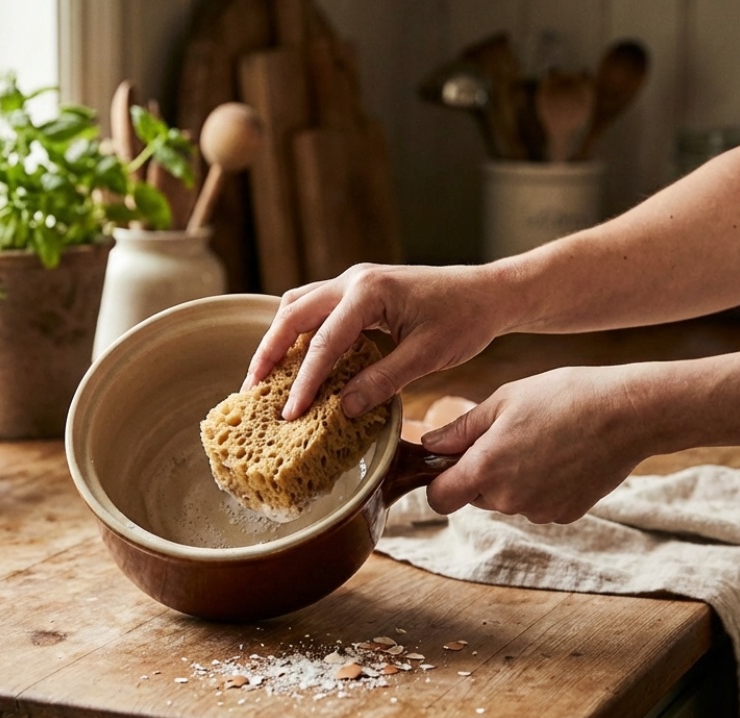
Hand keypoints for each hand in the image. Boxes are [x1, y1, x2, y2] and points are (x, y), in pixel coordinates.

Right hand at [245, 263, 508, 419]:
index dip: (304, 382)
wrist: (487, 293)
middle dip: (269, 353)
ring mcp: (353, 281)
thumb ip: (383, 381)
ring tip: (266, 376)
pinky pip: (315, 308)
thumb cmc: (464, 320)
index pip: (324, 342)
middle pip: (292, 314)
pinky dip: (299, 332)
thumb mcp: (426, 356)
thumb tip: (344, 409)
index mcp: (369, 292)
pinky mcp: (358, 290)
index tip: (290, 414)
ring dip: (279, 338)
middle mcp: (353, 280)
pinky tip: (296, 359)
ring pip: (298, 306)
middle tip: (253, 390)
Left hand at [421, 365, 651, 523]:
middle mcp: (508, 499)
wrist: (628, 413)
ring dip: (513, 479)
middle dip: (481, 473)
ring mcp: (539, 511)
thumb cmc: (563, 397)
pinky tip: (562, 457)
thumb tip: (429, 445)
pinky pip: (538, 504)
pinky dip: (542, 486)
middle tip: (508, 436)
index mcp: (485, 469)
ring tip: (541, 441)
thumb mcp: (503, 401)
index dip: (440, 481)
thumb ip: (461, 429)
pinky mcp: (565, 515)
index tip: (451, 461)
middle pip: (475, 496)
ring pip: (508, 500)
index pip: (440, 498)